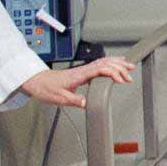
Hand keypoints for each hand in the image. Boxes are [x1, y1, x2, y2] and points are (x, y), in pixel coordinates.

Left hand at [19, 56, 134, 108]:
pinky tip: (115, 64)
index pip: (101, 70)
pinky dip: (110, 62)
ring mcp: (83, 69)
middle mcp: (83, 70)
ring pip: (104, 61)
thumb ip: (75, 100)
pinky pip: (100, 63)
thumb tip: (87, 103)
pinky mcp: (83, 71)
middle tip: (130, 76)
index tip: (121, 81)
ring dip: (117, 63)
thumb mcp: (60, 98)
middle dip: (120, 68)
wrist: (36, 81)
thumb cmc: (46, 88)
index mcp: (80, 75)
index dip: (113, 73)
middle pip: (106, 63)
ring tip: (129, 67)